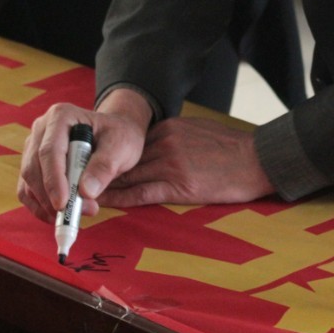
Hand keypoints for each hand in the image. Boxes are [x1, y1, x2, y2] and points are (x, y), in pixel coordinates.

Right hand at [16, 90, 152, 222]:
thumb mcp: (121, 146)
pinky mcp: (33, 166)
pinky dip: (40, 208)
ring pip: (28, 182)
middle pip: (34, 168)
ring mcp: (33, 147)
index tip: (63, 204)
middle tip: (80, 213)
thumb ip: (104, 166)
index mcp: (61, 116)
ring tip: (78, 214)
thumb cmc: (118, 136)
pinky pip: (27, 191)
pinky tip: (60, 216)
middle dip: (52, 197)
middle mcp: (41, 130)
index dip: (54, 180)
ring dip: (47, 205)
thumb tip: (85, 191)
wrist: (114, 135)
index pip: (49, 151)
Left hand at [98, 117, 275, 207]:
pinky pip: (143, 193)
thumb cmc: (232, 148)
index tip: (91, 164)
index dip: (109, 157)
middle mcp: (164, 144)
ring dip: (104, 187)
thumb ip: (173, 136)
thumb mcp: (198, 130)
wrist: (257, 159)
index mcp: (168, 128)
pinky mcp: (180, 186)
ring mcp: (171, 164)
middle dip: (99, 171)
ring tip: (82, 196)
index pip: (131, 146)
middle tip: (76, 181)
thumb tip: (154, 145)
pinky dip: (122, 199)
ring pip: (128, 176)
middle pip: (124, 160)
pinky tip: (107, 204)